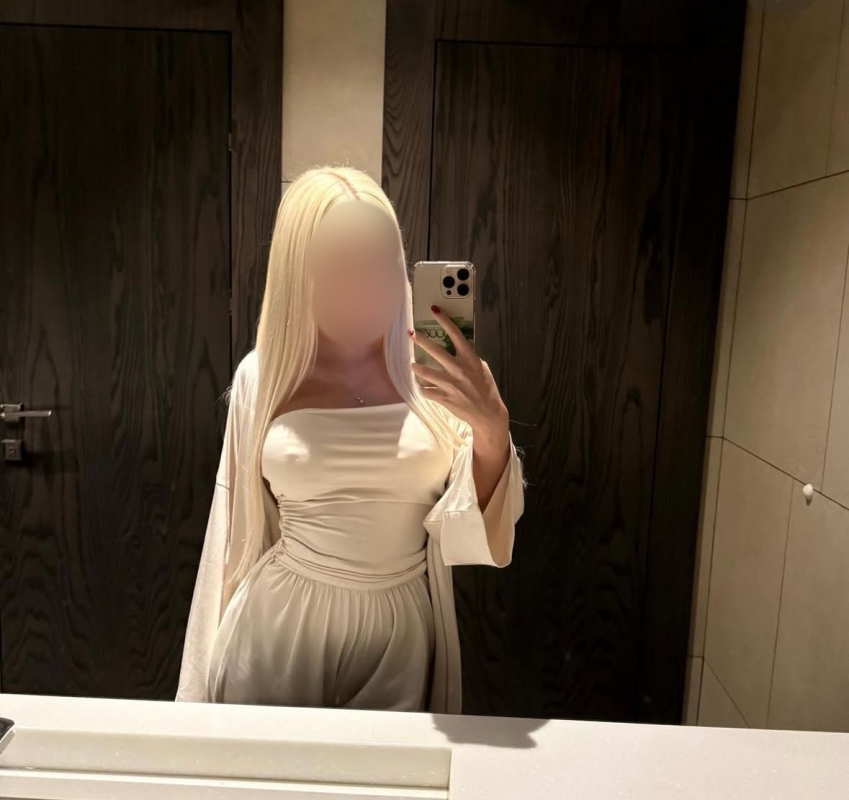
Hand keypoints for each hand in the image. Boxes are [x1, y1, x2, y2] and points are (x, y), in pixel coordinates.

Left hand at [410, 305, 508, 445]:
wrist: (488, 413)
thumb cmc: (486, 389)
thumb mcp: (482, 368)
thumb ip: (469, 358)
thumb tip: (457, 348)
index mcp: (470, 358)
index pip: (456, 334)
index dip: (444, 320)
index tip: (434, 310)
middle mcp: (459, 369)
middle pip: (435, 350)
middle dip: (421, 340)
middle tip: (411, 334)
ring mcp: (450, 384)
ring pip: (425, 371)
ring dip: (416, 366)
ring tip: (412, 363)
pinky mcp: (444, 397)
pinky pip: (426, 390)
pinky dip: (422, 387)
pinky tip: (420, 385)